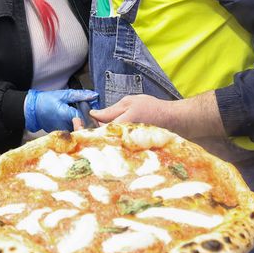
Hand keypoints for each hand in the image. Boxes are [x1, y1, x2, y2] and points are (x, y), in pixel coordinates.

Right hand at [25, 89, 98, 132]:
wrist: (32, 111)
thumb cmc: (45, 101)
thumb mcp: (63, 95)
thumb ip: (79, 95)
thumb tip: (93, 95)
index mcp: (67, 115)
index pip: (87, 117)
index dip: (93, 114)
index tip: (95, 110)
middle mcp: (66, 126)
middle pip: (85, 126)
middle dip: (90, 120)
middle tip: (91, 114)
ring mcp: (64, 132)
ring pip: (80, 130)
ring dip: (84, 124)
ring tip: (83, 117)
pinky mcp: (62, 134)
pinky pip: (74, 132)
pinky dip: (77, 127)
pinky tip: (76, 121)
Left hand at [89, 92, 224, 141]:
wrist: (173, 121)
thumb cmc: (152, 108)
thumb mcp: (130, 102)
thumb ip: (110, 110)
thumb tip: (93, 114)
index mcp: (119, 128)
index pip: (96, 131)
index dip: (85, 127)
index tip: (79, 120)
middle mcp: (122, 141)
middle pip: (99, 140)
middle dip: (90, 132)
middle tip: (84, 122)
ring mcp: (126, 147)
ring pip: (107, 143)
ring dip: (100, 135)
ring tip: (99, 125)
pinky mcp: (130, 150)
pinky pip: (116, 145)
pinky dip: (111, 139)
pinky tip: (111, 131)